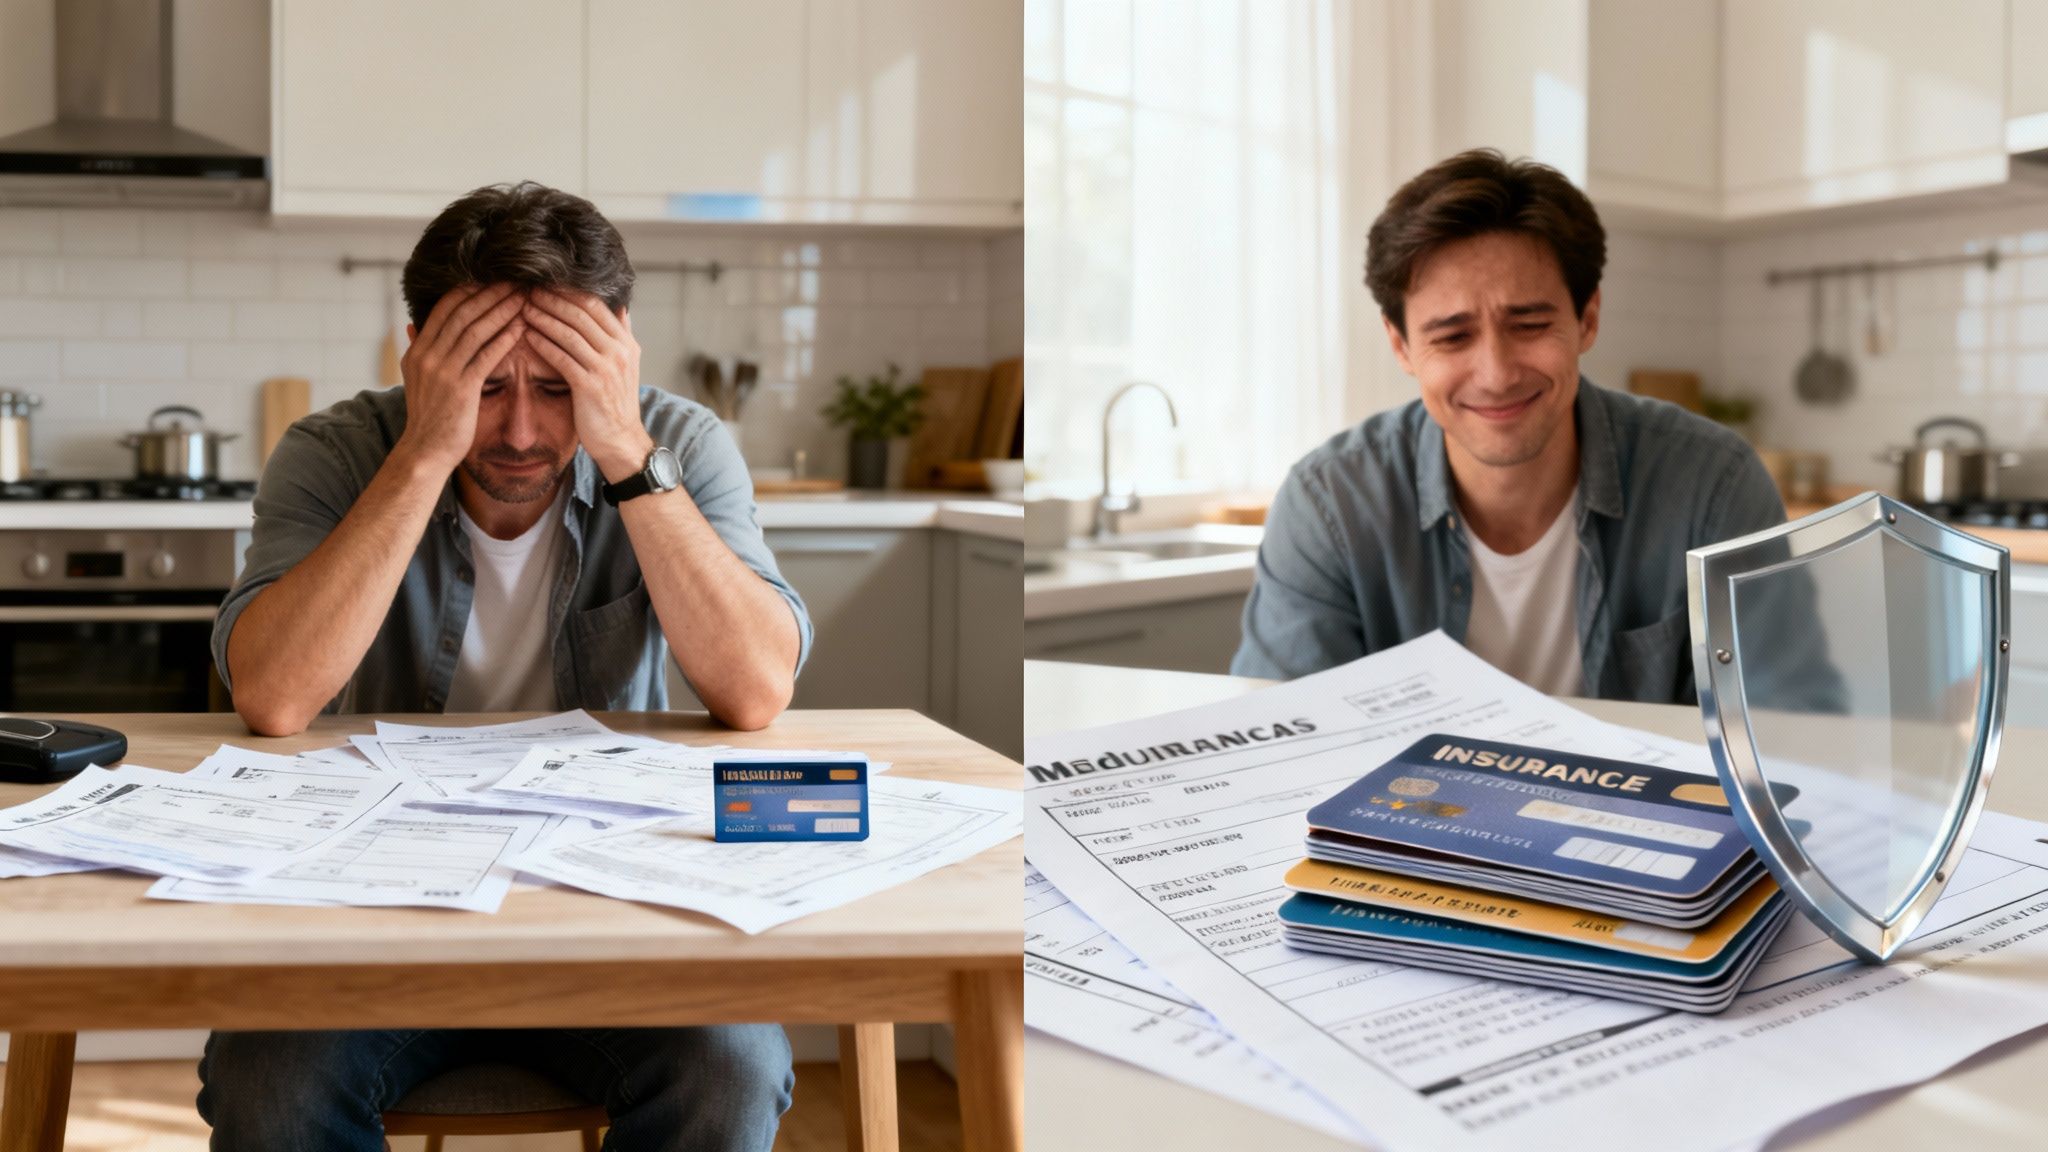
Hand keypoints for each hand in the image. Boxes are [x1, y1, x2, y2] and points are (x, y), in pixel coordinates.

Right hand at [394, 282, 527, 473]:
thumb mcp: (415, 379)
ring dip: (502, 310)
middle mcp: (427, 356)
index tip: (493, 278)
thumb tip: (412, 326)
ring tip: (524, 297)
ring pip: (476, 330)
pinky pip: (487, 356)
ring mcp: (443, 372)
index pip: (444, 308)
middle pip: (463, 313)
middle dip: (491, 294)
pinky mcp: (462, 389)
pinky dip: (505, 338)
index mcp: (418, 351)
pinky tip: (522, 327)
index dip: (469, 290)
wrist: (425, 451)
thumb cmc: (429, 416)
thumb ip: (417, 350)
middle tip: (515, 280)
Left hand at [520, 288, 652, 481]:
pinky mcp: (590, 386)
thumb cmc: (616, 401)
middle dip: (552, 299)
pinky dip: (543, 343)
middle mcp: (619, 352)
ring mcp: (606, 369)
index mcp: (626, 343)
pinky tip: (527, 335)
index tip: (546, 283)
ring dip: (544, 318)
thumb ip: (622, 335)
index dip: (569, 291)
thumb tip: (621, 308)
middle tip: (528, 289)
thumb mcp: (627, 364)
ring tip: (523, 308)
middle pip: (581, 314)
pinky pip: (562, 357)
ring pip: (570, 333)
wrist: (621, 440)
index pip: (596, 305)